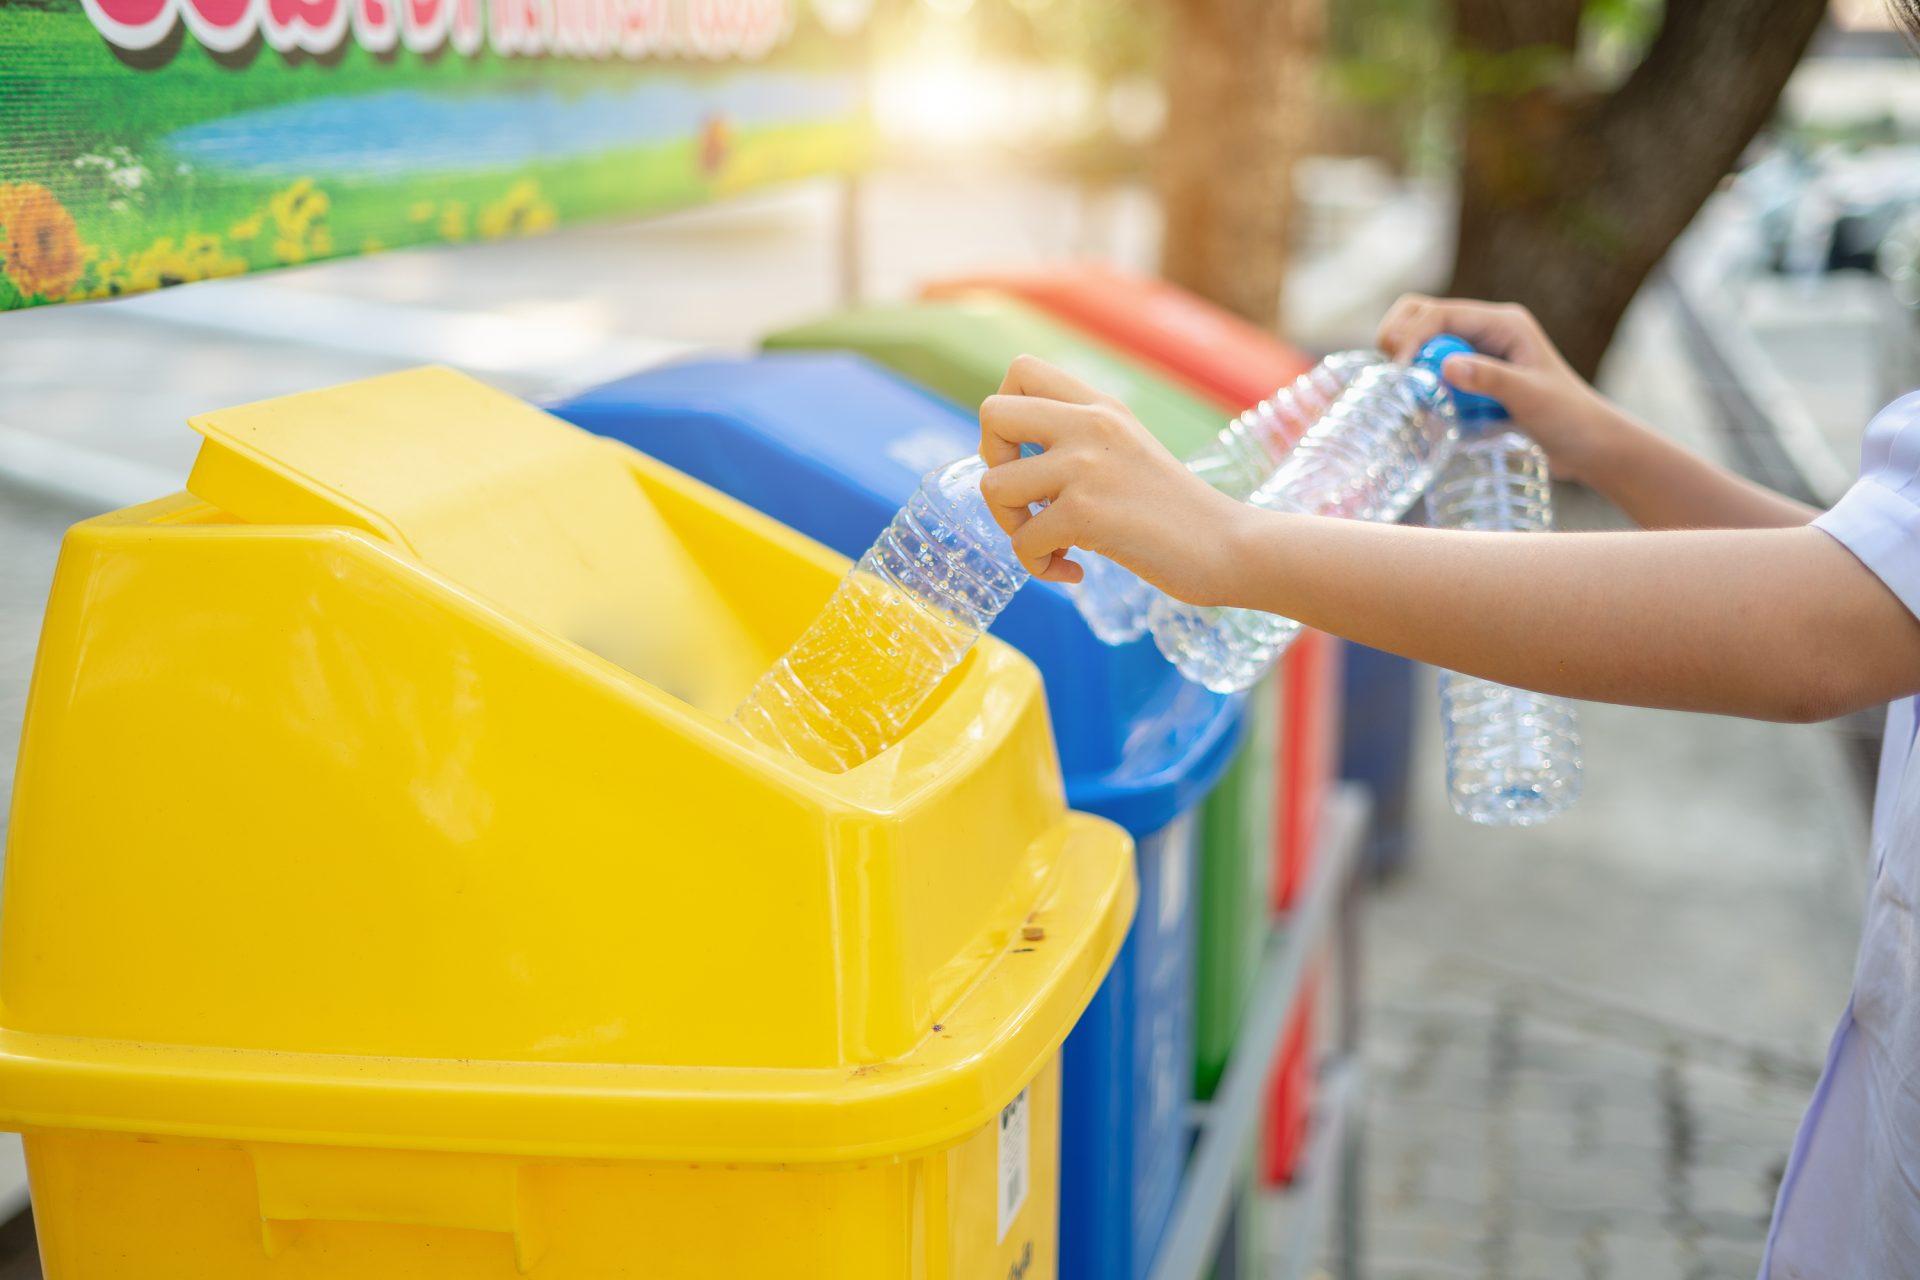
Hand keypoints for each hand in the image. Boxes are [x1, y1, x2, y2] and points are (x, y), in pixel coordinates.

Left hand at [978, 355, 1249, 605]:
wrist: (1228, 546)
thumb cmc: (1173, 511)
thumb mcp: (1127, 449)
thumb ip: (1079, 437)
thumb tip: (1009, 458)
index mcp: (1100, 406)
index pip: (1021, 369)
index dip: (1005, 420)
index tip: (1029, 459)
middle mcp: (1091, 425)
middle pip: (992, 414)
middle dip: (992, 465)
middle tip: (1026, 498)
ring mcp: (1087, 467)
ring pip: (994, 486)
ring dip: (1012, 526)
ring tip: (1052, 542)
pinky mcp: (1086, 513)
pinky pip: (1023, 542)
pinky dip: (1039, 566)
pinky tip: (1073, 568)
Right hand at [1375, 295, 1627, 483]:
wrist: (1588, 444)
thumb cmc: (1568, 418)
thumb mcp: (1531, 398)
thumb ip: (1491, 380)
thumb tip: (1447, 366)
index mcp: (1502, 323)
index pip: (1440, 313)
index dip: (1413, 336)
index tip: (1401, 372)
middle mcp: (1485, 330)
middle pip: (1421, 315)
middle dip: (1399, 338)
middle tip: (1395, 377)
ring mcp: (1475, 352)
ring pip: (1421, 341)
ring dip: (1408, 360)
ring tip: (1410, 393)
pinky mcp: (1470, 376)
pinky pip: (1430, 369)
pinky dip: (1419, 381)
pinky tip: (1425, 406)